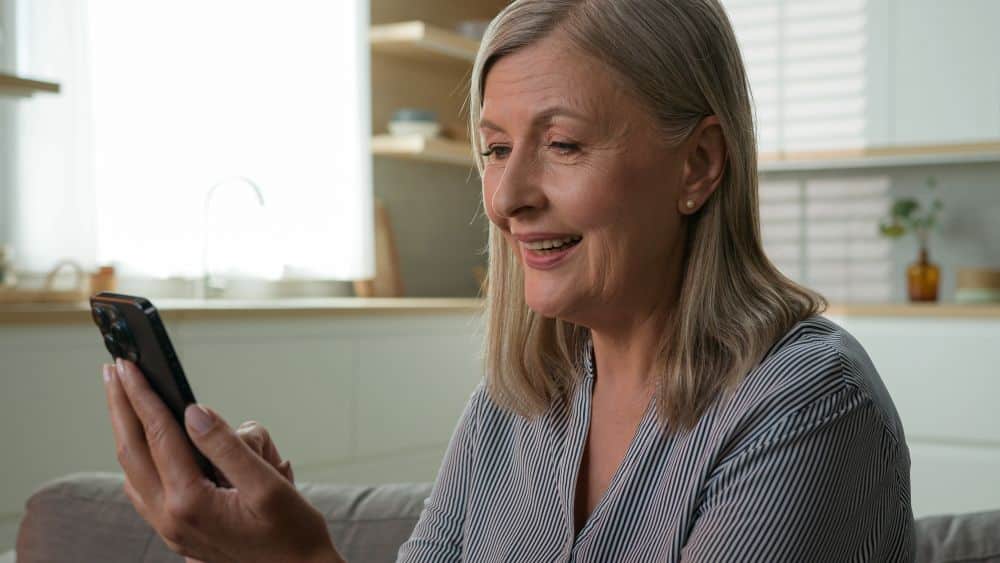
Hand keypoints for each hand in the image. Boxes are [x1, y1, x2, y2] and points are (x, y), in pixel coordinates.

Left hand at [103, 360, 343, 562]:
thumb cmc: (293, 534)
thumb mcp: (268, 485)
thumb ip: (227, 447)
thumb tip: (194, 412)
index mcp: (191, 503)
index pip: (158, 435)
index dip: (143, 395)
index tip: (128, 366)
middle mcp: (171, 518)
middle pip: (132, 451)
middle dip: (121, 407)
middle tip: (113, 371)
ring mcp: (171, 529)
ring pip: (133, 472)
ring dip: (126, 432)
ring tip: (123, 400)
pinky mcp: (179, 532)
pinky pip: (144, 491)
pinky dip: (138, 460)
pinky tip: (144, 446)